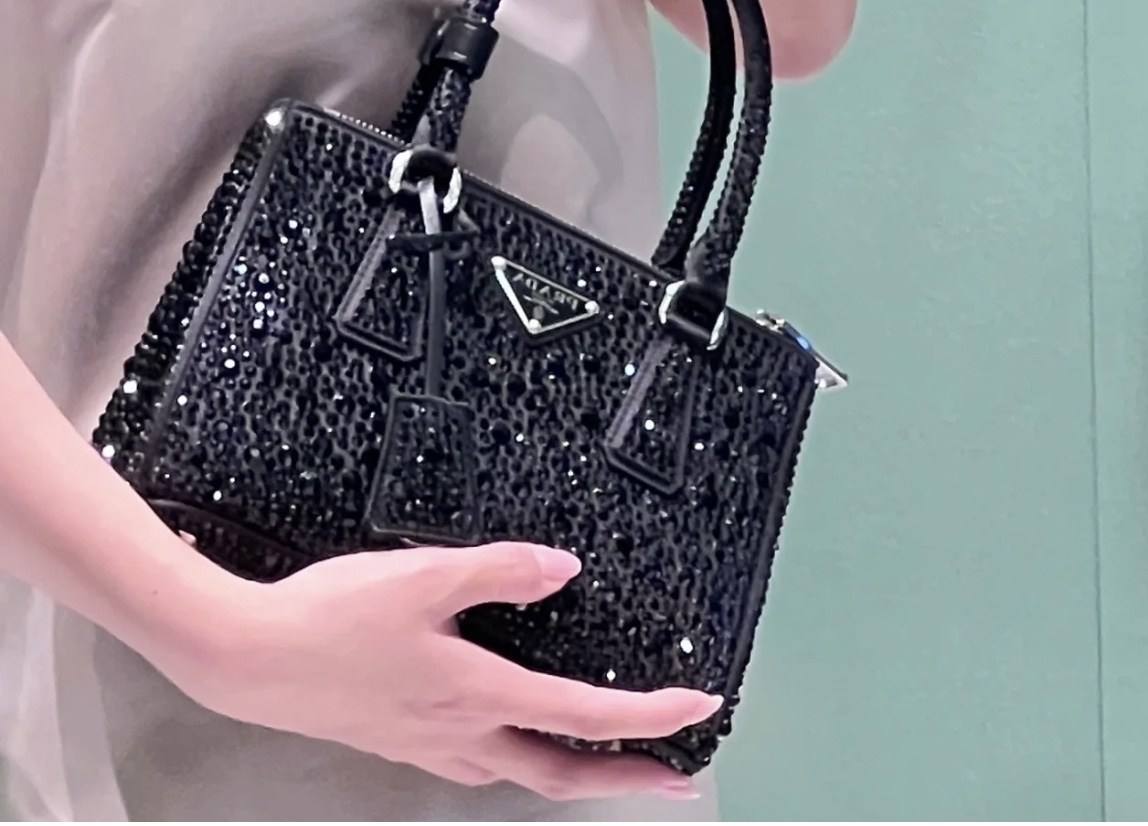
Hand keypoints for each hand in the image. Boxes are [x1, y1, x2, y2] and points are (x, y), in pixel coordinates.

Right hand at [160, 542, 716, 801]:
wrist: (248, 659)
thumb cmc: (330, 617)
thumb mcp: (423, 574)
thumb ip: (499, 569)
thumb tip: (563, 569)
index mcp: (476, 693)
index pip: (585, 716)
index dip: (651, 714)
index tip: (701, 707)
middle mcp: (459, 733)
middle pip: (561, 773)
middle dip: (626, 776)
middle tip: (676, 775)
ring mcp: (427, 745)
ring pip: (519, 774)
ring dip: (573, 770)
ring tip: (604, 758)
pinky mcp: (399, 739)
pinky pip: (478, 764)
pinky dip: (517, 759)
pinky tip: (508, 738)